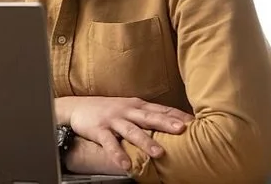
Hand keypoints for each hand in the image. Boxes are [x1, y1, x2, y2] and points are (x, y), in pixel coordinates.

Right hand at [56, 96, 193, 170]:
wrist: (76, 107)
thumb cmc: (106, 109)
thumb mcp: (127, 107)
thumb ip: (146, 114)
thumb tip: (171, 122)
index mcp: (136, 105)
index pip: (160, 109)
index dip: (176, 114)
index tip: (194, 121)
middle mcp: (127, 111)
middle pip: (149, 117)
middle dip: (166, 123)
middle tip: (182, 129)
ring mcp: (113, 120)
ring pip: (132, 131)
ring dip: (146, 141)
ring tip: (158, 153)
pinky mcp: (99, 130)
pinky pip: (110, 144)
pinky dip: (117, 154)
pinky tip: (125, 164)